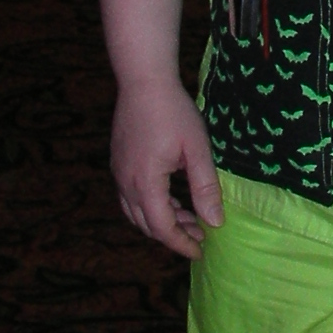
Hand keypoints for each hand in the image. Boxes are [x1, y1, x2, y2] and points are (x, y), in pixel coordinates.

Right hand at [110, 73, 223, 258]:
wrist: (143, 81)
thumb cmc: (174, 112)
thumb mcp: (197, 149)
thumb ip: (205, 188)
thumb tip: (215, 222)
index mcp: (145, 183)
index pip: (162, 227)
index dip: (181, 243)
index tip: (200, 251)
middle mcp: (125, 183)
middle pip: (146, 224)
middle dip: (174, 235)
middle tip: (201, 235)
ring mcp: (118, 173)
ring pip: (135, 213)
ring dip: (161, 221)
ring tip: (190, 218)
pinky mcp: (118, 163)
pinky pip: (130, 197)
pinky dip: (150, 206)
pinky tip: (172, 199)